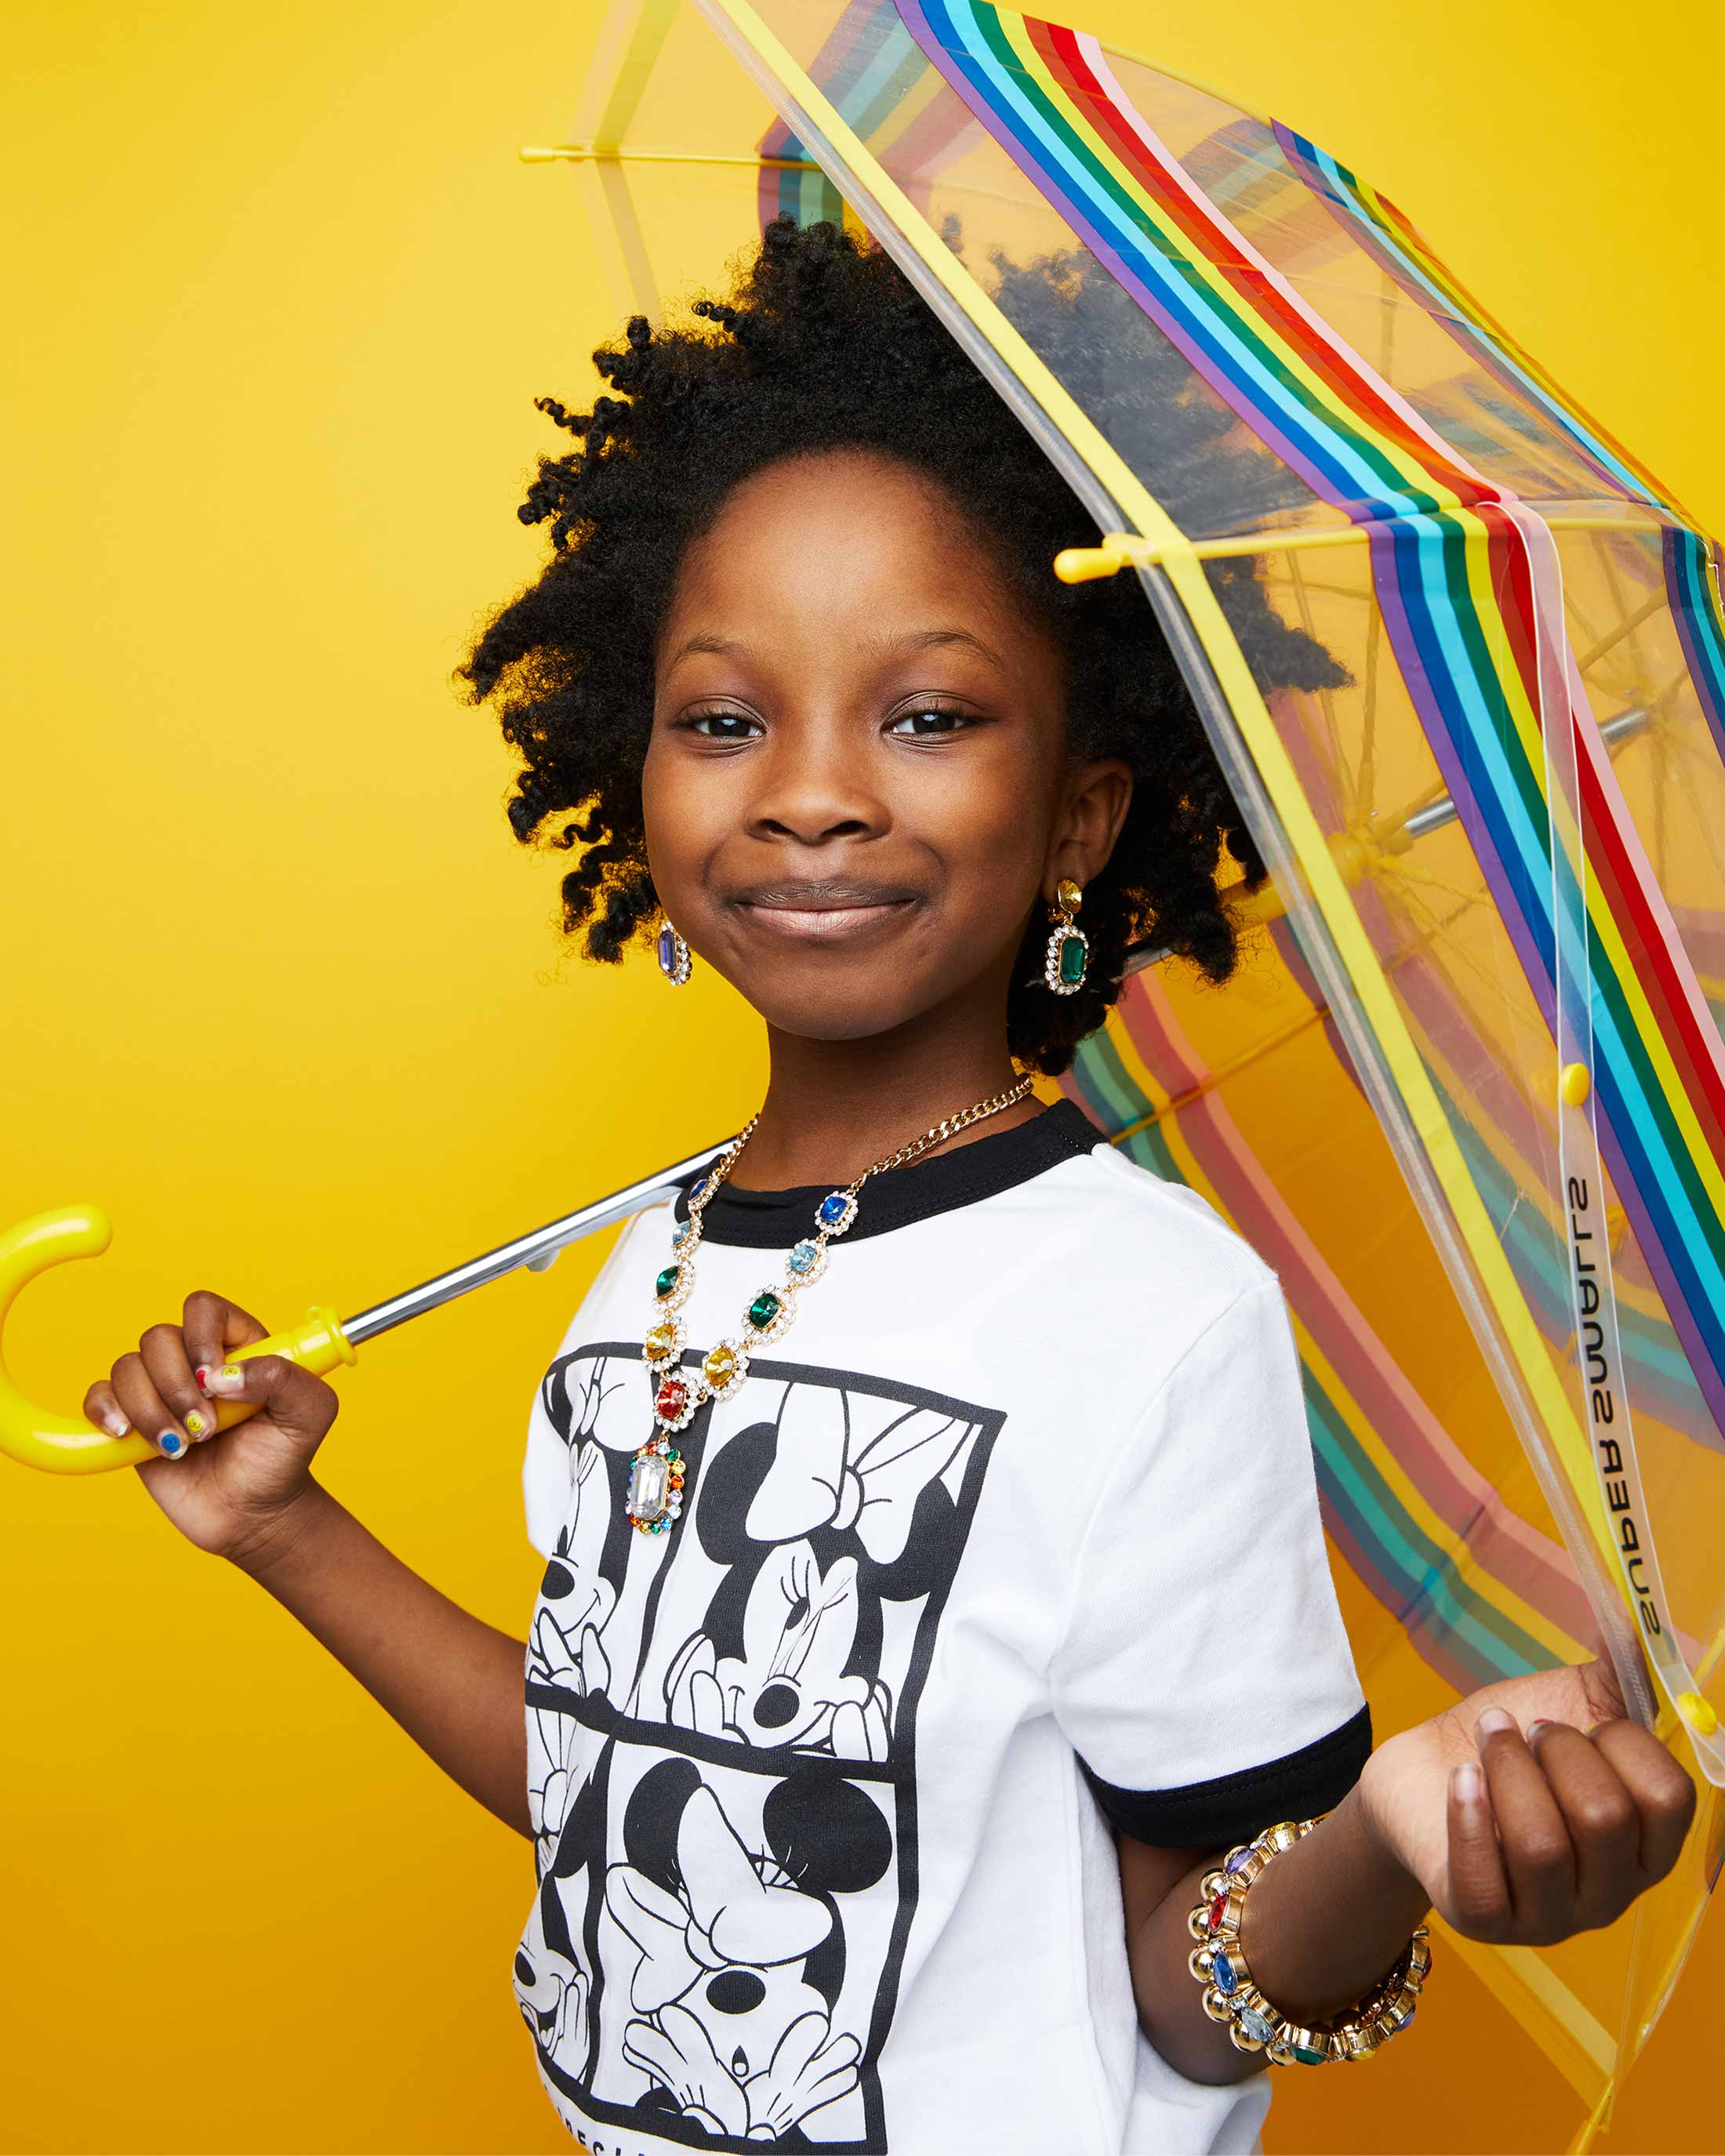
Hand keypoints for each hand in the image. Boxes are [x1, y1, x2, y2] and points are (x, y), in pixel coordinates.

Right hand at [83, 1290, 340, 1567]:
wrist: (253, 1513)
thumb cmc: (282, 1458)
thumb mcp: (310, 1415)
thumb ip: (285, 1379)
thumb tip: (223, 1375)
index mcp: (238, 1345)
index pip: (204, 1309)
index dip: (201, 1339)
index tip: (215, 1383)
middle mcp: (194, 1360)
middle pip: (158, 1338)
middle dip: (177, 1388)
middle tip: (206, 1430)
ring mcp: (160, 1389)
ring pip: (127, 1367)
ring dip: (150, 1411)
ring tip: (179, 1447)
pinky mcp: (131, 1420)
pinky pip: (99, 1395)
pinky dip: (106, 1412)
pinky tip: (127, 1436)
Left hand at [1359, 1657, 1695, 1944]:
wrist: (1421, 1777)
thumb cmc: (1508, 1746)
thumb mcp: (1568, 1706)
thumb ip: (1615, 1677)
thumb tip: (1635, 1622)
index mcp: (1646, 1844)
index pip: (1670, 1798)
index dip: (1623, 1742)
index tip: (1580, 1721)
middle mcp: (1610, 1893)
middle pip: (1605, 1819)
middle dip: (1555, 1749)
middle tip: (1524, 1731)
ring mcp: (1549, 1918)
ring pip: (1542, 1845)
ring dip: (1506, 1768)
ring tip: (1486, 1742)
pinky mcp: (1484, 1921)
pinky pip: (1484, 1877)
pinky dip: (1468, 1814)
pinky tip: (1460, 1778)